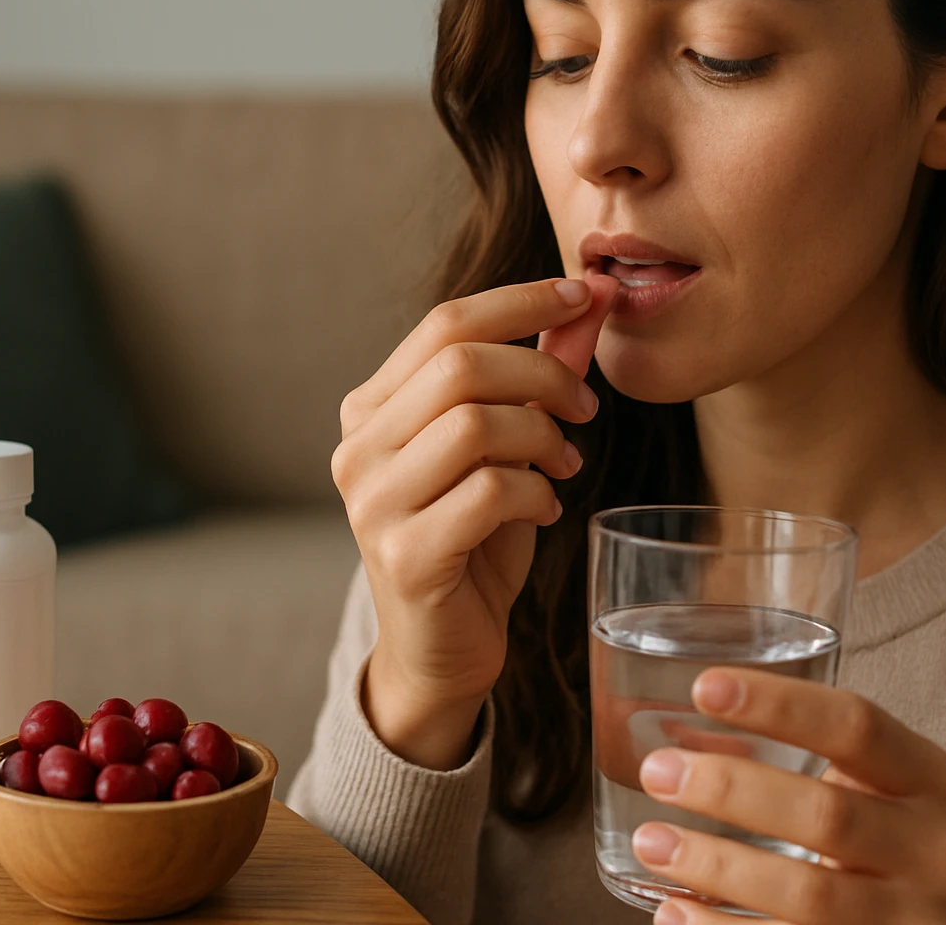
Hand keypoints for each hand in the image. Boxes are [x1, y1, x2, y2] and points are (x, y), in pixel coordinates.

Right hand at [333, 275, 617, 768]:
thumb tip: (587, 304)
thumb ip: (535, 376)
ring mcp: (373, 504)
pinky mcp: (405, 556)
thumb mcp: (506, 447)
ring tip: (564, 465)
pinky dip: (536, 493)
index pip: (444, 324)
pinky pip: (489, 493)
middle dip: (543, 374)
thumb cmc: (474, 540)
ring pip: (475, 425)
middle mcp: (358, 450)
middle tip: (586, 408)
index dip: (519, 301)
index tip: (581, 296)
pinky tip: (544, 511)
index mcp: (371, 410)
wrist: (442, 648)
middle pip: (460, 365)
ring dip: (543, 438)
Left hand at [631, 668, 945, 924]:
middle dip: (730, 789)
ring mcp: (910, 920)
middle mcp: (932, 850)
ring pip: (808, 893)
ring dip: (718, 866)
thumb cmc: (894, 844)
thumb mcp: (879, 789)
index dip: (780, 704)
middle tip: (658, 771)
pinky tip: (674, 910)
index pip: (856, 726)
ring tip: (653, 842)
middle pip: (826, 814)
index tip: (705, 687)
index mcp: (927, 780)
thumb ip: (808, 759)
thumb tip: (680, 741)